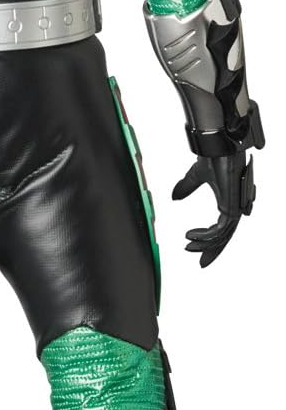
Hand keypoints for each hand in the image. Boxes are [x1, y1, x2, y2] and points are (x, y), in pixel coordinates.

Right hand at [172, 151, 255, 267]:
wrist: (218, 147)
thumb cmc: (214, 157)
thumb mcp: (195, 177)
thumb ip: (187, 188)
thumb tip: (175, 197)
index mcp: (228, 201)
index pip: (222, 227)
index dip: (210, 239)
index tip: (193, 245)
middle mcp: (234, 207)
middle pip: (225, 236)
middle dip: (212, 250)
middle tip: (200, 262)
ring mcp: (235, 208)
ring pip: (223, 236)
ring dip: (205, 243)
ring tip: (189, 246)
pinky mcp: (232, 207)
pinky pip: (221, 229)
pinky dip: (206, 235)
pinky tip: (193, 236)